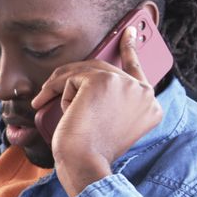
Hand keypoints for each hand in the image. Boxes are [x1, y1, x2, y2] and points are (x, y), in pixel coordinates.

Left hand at [31, 26, 162, 196]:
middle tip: (51, 85)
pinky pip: (72, 76)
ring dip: (61, 87)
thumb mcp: (107, 126)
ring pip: (85, 71)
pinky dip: (56, 90)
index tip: (128, 33)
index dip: (131, 49)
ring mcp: (126, 85)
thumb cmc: (90, 153)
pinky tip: (51, 106)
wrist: (85, 163)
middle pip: (104, 69)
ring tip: (46, 102)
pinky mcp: (103, 80)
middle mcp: (144, 93)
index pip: (139, 71)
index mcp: (150, 106)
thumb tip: (86, 81)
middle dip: (73, 77)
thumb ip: (111, 102)